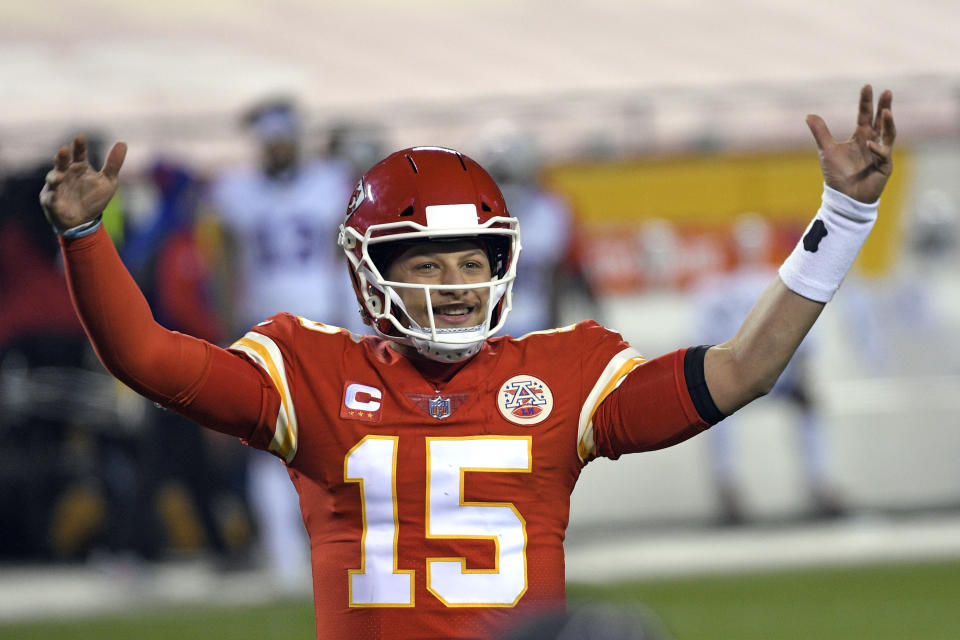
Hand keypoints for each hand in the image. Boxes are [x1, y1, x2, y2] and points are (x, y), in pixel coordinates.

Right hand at [39, 134, 126, 232]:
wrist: (84, 221)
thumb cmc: (94, 198)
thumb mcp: (108, 181)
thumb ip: (113, 164)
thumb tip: (123, 143)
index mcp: (80, 166)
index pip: (79, 153)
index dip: (79, 145)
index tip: (80, 137)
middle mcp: (65, 173)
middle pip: (62, 161)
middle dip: (62, 156)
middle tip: (64, 150)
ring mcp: (56, 186)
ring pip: (53, 178)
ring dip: (55, 178)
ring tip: (59, 178)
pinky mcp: (51, 200)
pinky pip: (51, 199)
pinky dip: (54, 199)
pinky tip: (58, 201)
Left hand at [806, 85, 895, 203]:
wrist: (843, 197)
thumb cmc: (837, 175)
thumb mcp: (827, 150)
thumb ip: (820, 132)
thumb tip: (808, 114)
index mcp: (861, 137)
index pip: (865, 116)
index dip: (866, 102)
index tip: (866, 86)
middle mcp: (873, 142)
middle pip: (881, 121)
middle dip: (884, 107)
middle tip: (887, 92)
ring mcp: (880, 154)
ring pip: (889, 135)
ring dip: (888, 123)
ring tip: (886, 111)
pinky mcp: (884, 167)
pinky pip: (883, 155)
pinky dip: (877, 149)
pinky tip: (870, 144)